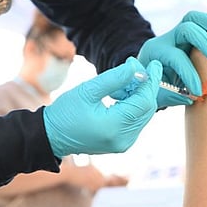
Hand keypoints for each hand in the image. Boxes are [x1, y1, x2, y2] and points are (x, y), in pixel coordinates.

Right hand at [43, 57, 161, 157]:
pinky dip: (133, 105)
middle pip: (147, 109)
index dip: (151, 81)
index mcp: (115, 127)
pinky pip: (135, 121)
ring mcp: (124, 143)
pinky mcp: (121, 143)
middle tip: (139, 68)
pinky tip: (122, 94)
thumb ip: (115, 78)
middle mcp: (124, 139)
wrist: (52, 135)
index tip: (154, 63)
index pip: (144, 101)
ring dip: (139, 95)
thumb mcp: (89, 90)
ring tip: (125, 80)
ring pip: (143, 115)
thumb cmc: (66, 111)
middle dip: (146, 87)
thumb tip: (137, 67)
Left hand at [138, 11, 206, 106]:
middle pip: (185, 29)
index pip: (175, 57)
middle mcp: (165, 40)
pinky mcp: (187, 35)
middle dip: (203, 42)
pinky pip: (200, 23)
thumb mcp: (154, 96)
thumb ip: (169, 96)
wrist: (146, 79)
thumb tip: (188, 96)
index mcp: (155, 52)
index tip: (199, 91)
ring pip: (193, 18)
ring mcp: (177, 34)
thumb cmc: (150, 89)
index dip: (189, 74)